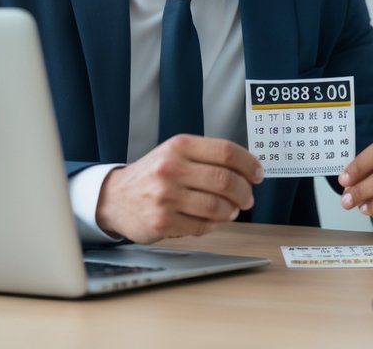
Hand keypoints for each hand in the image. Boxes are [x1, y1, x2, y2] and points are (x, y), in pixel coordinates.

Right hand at [94, 134, 263, 242]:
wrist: (114, 197)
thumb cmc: (153, 174)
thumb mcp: (176, 153)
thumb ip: (208, 157)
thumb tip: (249, 169)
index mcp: (179, 146)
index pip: (226, 151)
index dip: (249, 164)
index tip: (258, 174)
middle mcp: (171, 169)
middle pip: (226, 180)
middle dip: (244, 192)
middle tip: (247, 198)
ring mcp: (165, 197)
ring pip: (217, 206)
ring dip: (231, 211)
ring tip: (231, 210)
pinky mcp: (161, 222)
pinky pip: (202, 226)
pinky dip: (213, 225)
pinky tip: (210, 220)